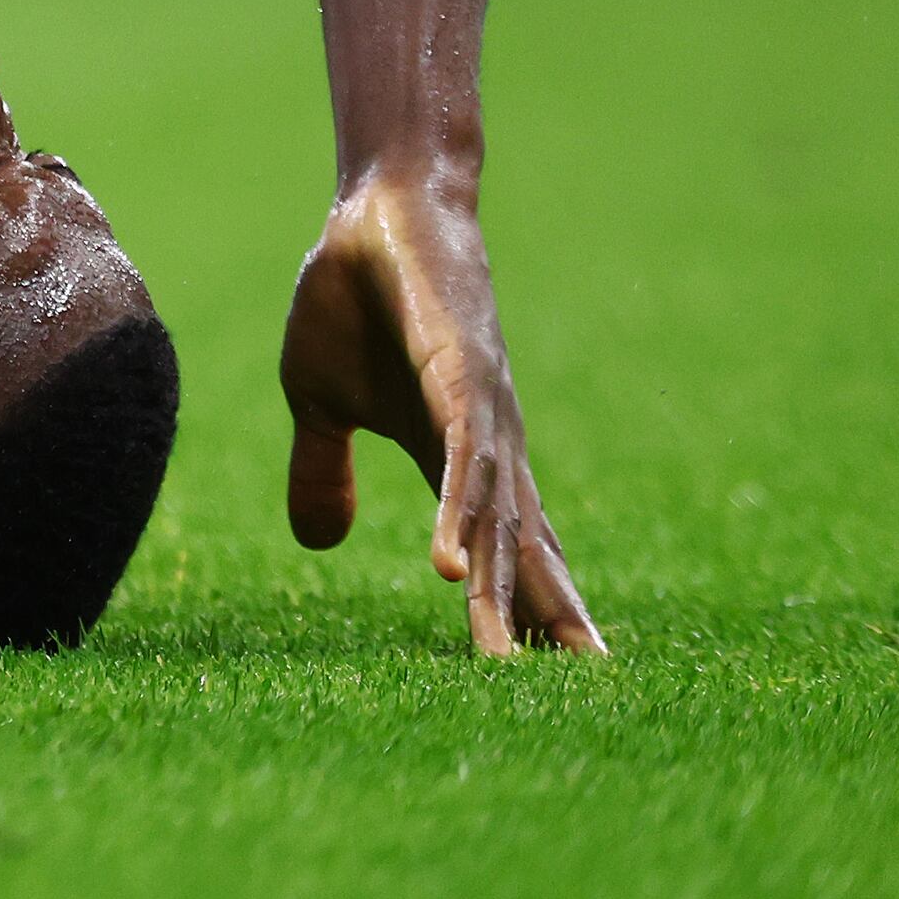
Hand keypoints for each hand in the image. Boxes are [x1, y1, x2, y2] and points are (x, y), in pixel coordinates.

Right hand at [280, 168, 600, 655]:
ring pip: (495, 519)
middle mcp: (489, 444)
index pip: (500, 545)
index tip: (550, 674)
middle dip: (544, 619)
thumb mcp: (320, 401)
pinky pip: (460, 462)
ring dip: (494, 589)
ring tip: (498, 657)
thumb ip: (322, 472)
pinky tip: (446, 564)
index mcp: (456, 453)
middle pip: (523, 547)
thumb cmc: (353, 299)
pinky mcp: (460, 377)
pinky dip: (458, 514)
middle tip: (579, 686)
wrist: (374, 212)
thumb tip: (320, 546)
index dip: (523, 605)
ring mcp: (480, 413)